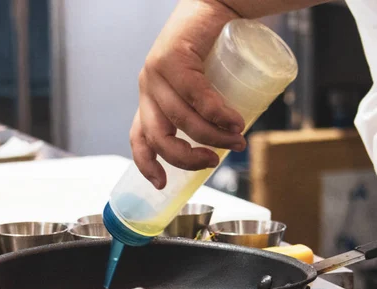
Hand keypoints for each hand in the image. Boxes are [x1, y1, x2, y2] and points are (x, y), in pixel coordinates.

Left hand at [131, 0, 246, 189]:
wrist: (217, 7)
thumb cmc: (212, 51)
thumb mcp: (199, 91)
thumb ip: (200, 115)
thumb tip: (221, 147)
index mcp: (150, 101)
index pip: (139, 139)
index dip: (147, 165)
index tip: (163, 184)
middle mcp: (148, 88)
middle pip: (160, 137)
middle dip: (187, 158)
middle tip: (215, 161)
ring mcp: (156, 72)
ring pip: (181, 119)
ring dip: (212, 137)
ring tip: (238, 140)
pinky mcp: (172, 57)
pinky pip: (195, 95)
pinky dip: (217, 113)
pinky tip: (234, 122)